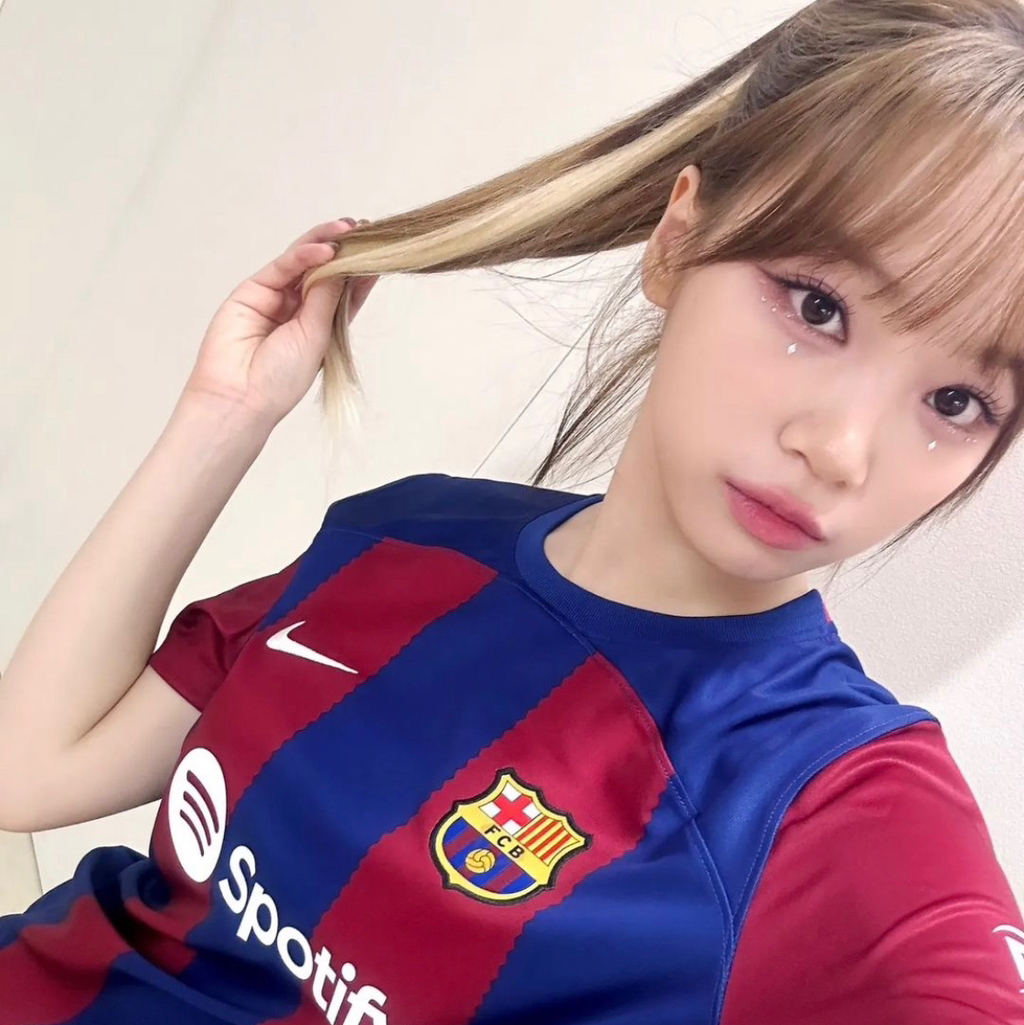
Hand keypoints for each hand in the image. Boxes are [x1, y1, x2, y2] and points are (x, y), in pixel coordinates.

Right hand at [183, 218, 377, 425]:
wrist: (241, 396)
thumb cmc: (281, 378)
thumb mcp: (317, 335)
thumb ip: (327, 298)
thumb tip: (345, 263)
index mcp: (321, 325)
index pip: (345, 289)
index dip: (361, 269)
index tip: (381, 248)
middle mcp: (300, 308)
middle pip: (325, 270)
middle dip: (346, 249)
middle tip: (367, 229)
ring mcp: (277, 297)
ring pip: (304, 262)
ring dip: (326, 243)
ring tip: (349, 229)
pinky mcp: (254, 290)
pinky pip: (283, 267)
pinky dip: (304, 255)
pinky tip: (324, 249)